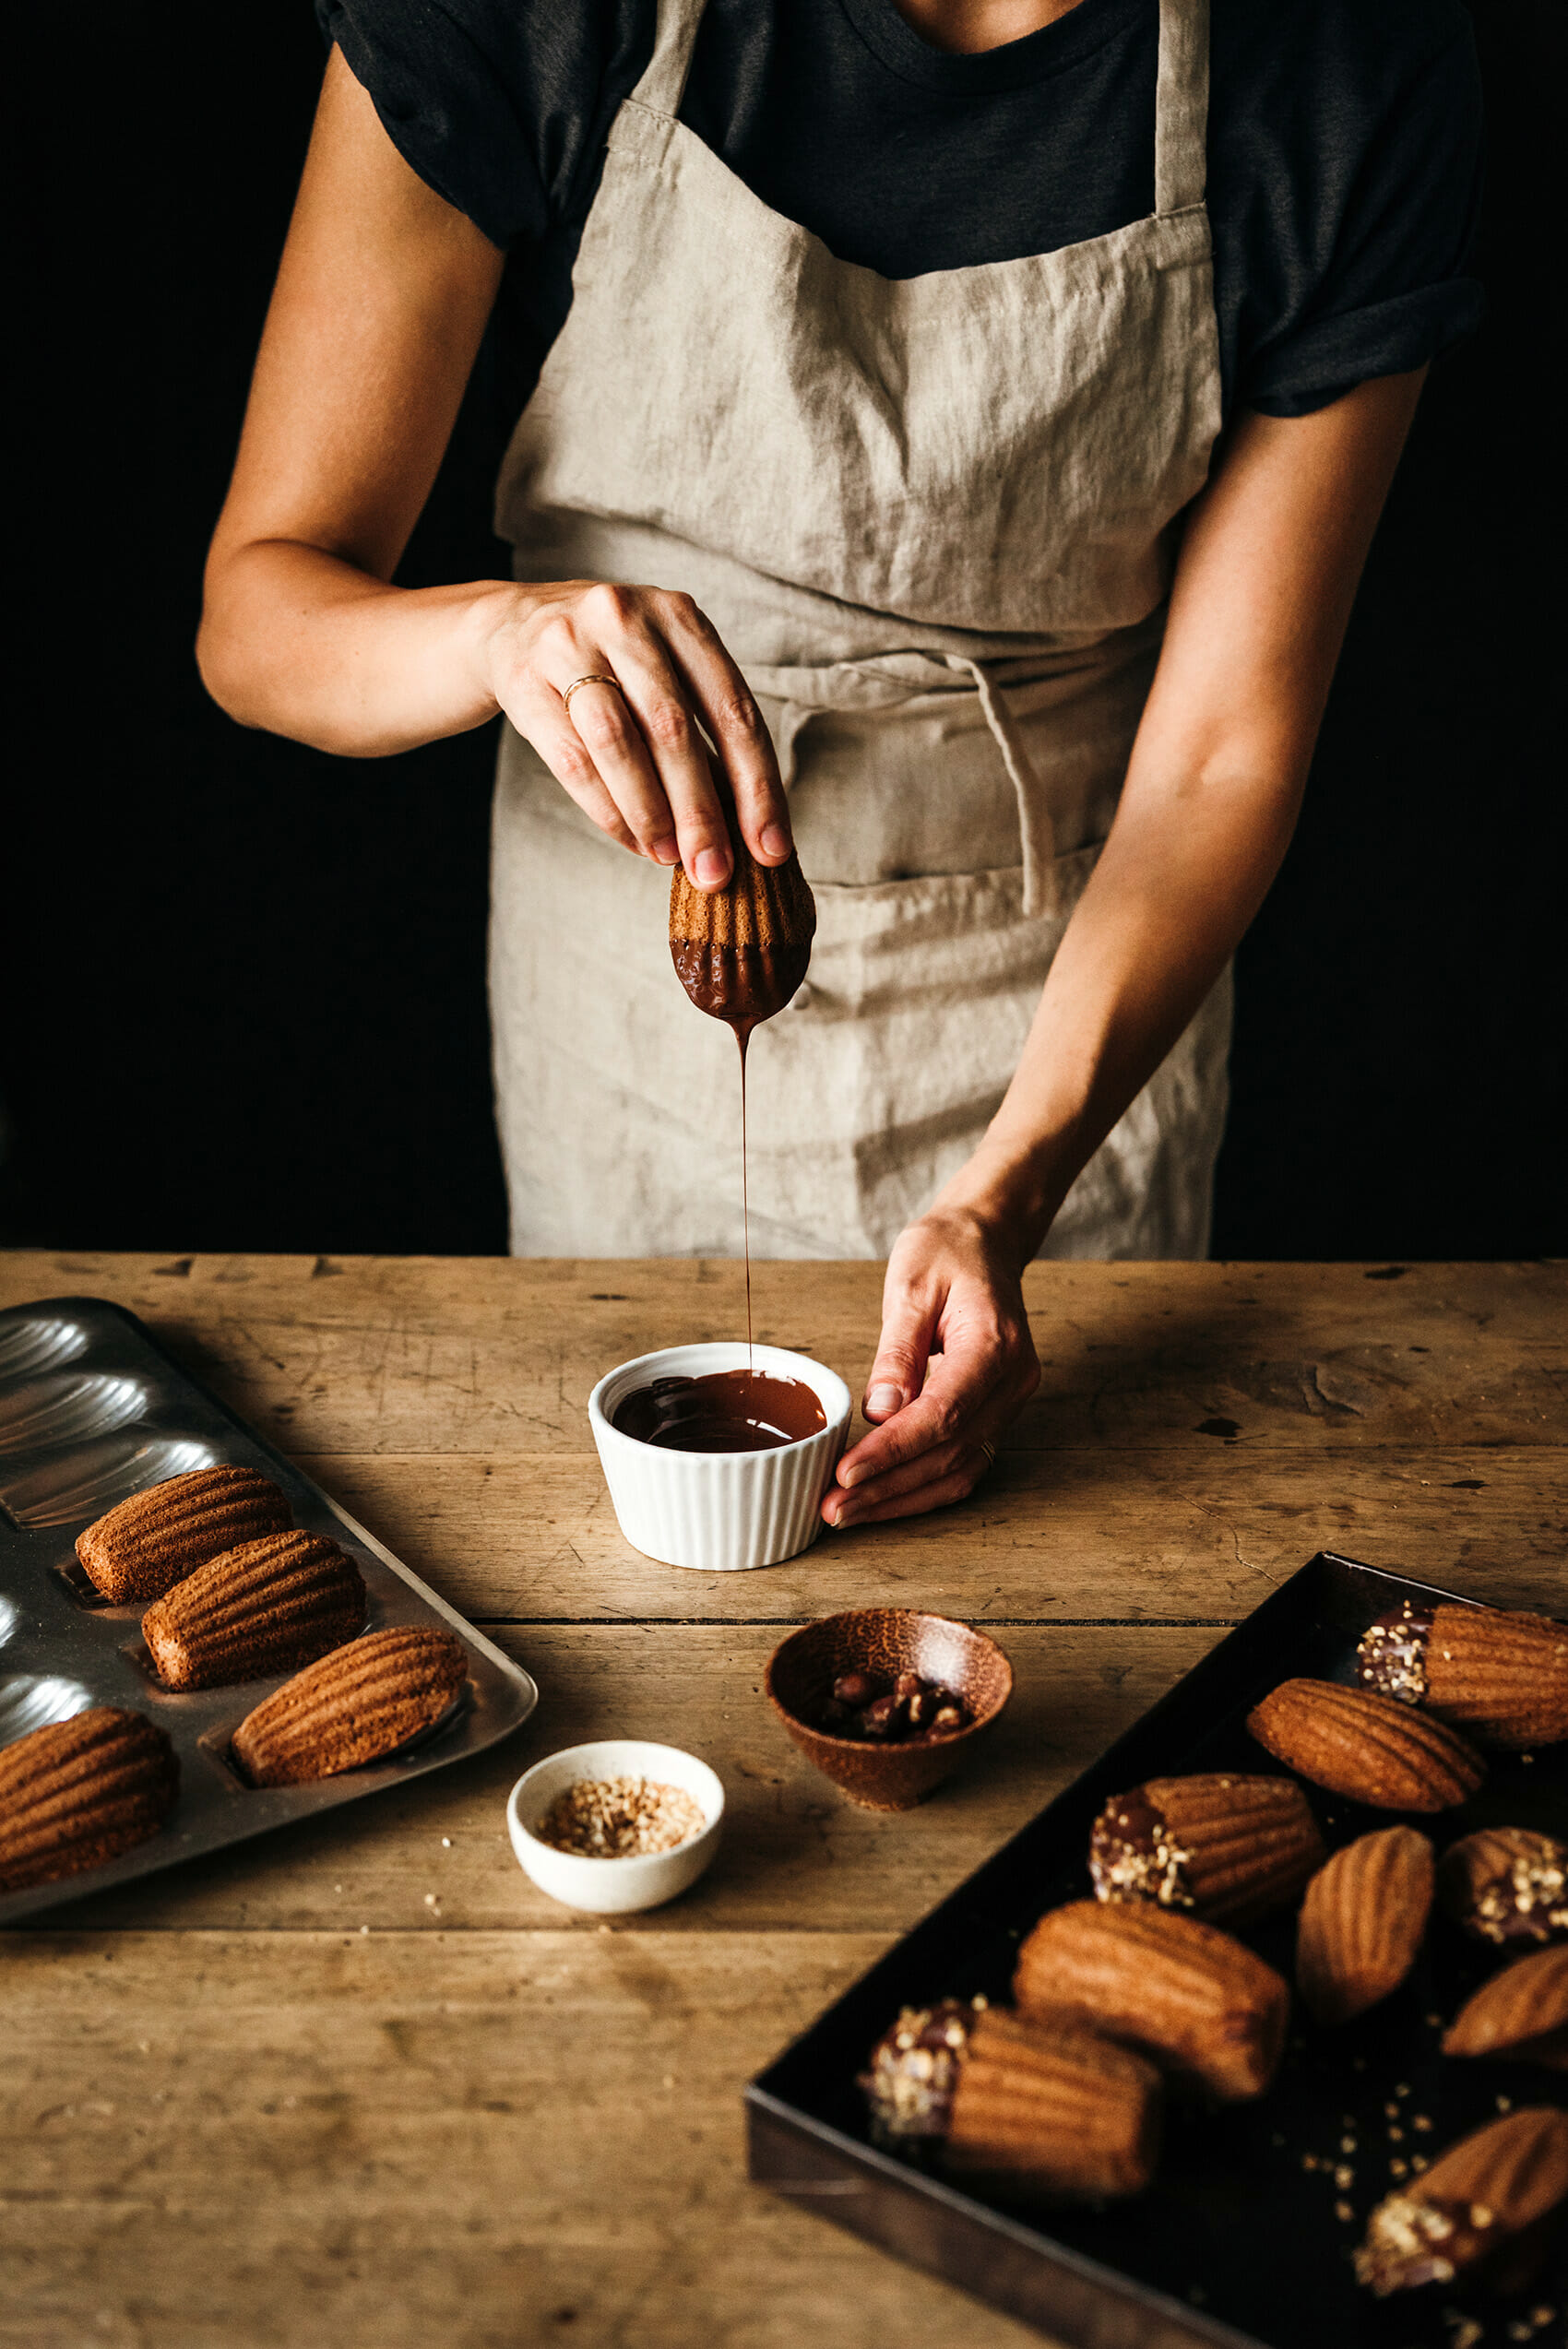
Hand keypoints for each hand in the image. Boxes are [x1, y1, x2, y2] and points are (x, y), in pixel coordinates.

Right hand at [486, 580, 791, 887]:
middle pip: (674, 729)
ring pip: (619, 744)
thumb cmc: (609, 660)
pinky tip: (632, 840)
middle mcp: (625, 619)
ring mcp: (569, 644)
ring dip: (651, 814)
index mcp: (679, 616)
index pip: (733, 710)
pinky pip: (572, 760)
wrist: (510, 624)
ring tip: (669, 858)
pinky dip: (608, 811)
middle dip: (701, 812)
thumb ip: (701, 728)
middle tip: (715, 871)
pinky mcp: (524, 679)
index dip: (757, 785)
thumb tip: (745, 825)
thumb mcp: (662, 667)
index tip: (770, 847)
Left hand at [822, 1207, 1040, 1527]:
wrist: (985, 1243)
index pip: (942, 1414)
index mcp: (994, 1346)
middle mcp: (1012, 1382)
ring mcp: (1010, 1402)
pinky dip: (921, 1487)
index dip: (892, 1451)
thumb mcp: (911, 1285)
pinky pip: (963, 1462)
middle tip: (833, 1510)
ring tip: (847, 1514)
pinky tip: (881, 1499)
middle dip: (888, 1488)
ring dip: (902, 1498)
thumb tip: (879, 1411)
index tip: (845, 1474)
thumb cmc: (946, 1254)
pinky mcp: (995, 1412)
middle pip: (950, 1453)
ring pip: (959, 1469)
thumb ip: (896, 1351)